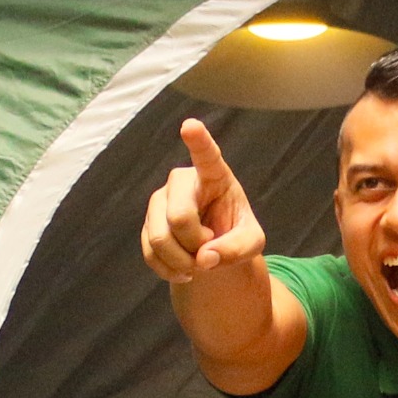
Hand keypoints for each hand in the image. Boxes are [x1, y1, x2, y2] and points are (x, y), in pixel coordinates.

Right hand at [140, 121, 265, 285]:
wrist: (212, 247)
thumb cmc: (236, 234)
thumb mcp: (251, 243)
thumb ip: (237, 249)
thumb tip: (204, 258)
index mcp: (214, 175)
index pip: (207, 155)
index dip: (198, 141)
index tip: (190, 125)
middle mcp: (182, 180)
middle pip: (179, 217)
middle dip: (195, 244)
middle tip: (210, 251)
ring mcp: (159, 200)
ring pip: (160, 237)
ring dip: (182, 261)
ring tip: (199, 264)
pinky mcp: (146, 223)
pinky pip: (151, 252)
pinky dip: (169, 270)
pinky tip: (184, 271)